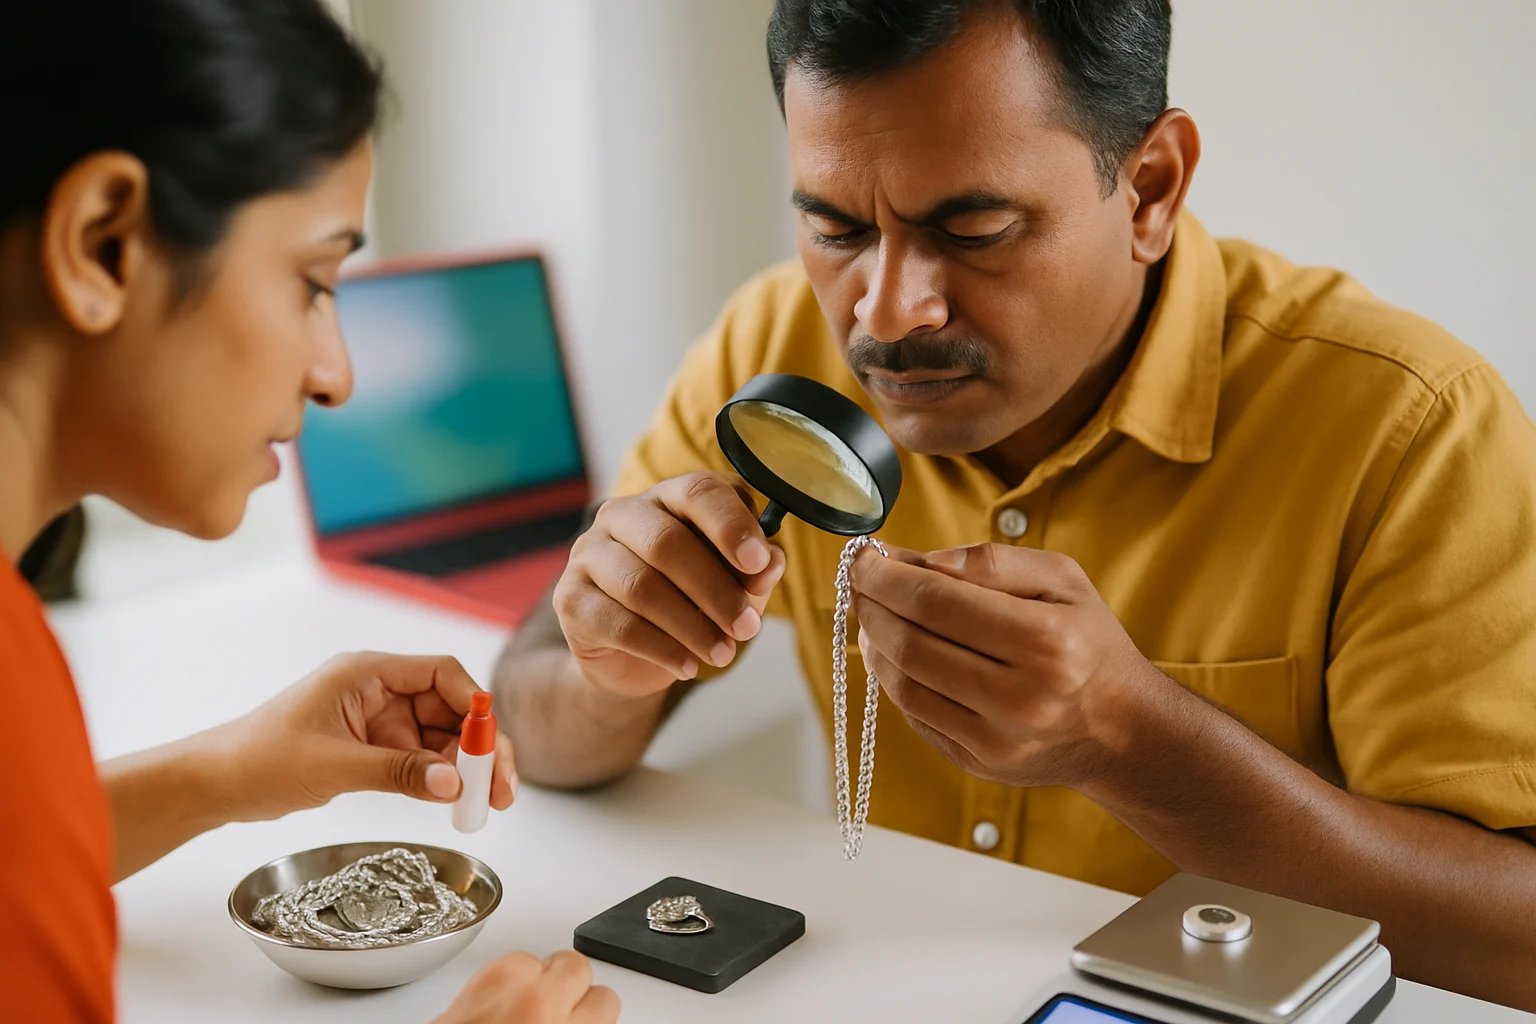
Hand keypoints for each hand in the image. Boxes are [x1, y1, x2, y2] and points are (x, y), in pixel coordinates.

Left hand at [205, 652, 518, 821]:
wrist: (214, 783)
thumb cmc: (261, 759)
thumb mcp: (335, 766)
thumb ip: (399, 772)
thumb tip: (457, 783)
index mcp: (368, 673)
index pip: (442, 674)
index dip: (474, 706)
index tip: (491, 746)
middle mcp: (378, 690)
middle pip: (449, 708)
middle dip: (479, 746)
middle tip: (501, 788)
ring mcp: (376, 719)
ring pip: (438, 736)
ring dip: (464, 767)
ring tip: (483, 804)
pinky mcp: (371, 747)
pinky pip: (418, 757)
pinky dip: (438, 777)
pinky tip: (455, 800)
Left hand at [433, 950, 618, 1023]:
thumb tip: (582, 1022)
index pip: (604, 1000)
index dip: (593, 1014)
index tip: (584, 1021)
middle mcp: (536, 1005)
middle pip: (576, 966)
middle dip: (570, 987)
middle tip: (558, 1010)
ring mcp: (502, 989)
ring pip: (539, 957)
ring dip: (535, 978)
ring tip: (525, 1006)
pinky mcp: (473, 982)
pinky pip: (504, 964)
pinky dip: (506, 980)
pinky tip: (500, 1005)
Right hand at [553, 472, 786, 697]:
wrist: (630, 656)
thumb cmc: (689, 603)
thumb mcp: (732, 587)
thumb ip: (752, 573)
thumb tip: (772, 563)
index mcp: (668, 498)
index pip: (697, 491)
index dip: (730, 524)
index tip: (758, 561)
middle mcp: (622, 515)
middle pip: (667, 542)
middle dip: (715, 589)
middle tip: (748, 628)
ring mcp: (589, 553)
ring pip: (642, 586)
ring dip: (691, 626)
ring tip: (724, 654)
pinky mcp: (570, 598)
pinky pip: (619, 624)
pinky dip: (661, 649)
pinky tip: (688, 666)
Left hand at [852, 544, 1158, 788]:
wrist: (1122, 728)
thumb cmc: (1088, 641)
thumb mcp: (1061, 580)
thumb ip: (990, 562)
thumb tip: (915, 560)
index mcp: (1047, 640)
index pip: (936, 601)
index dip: (885, 576)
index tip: (861, 557)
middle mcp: (1021, 697)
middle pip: (911, 643)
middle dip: (871, 605)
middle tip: (858, 581)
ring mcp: (997, 739)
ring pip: (903, 683)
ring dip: (873, 642)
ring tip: (871, 613)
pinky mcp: (979, 763)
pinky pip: (914, 714)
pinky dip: (892, 677)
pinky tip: (893, 651)